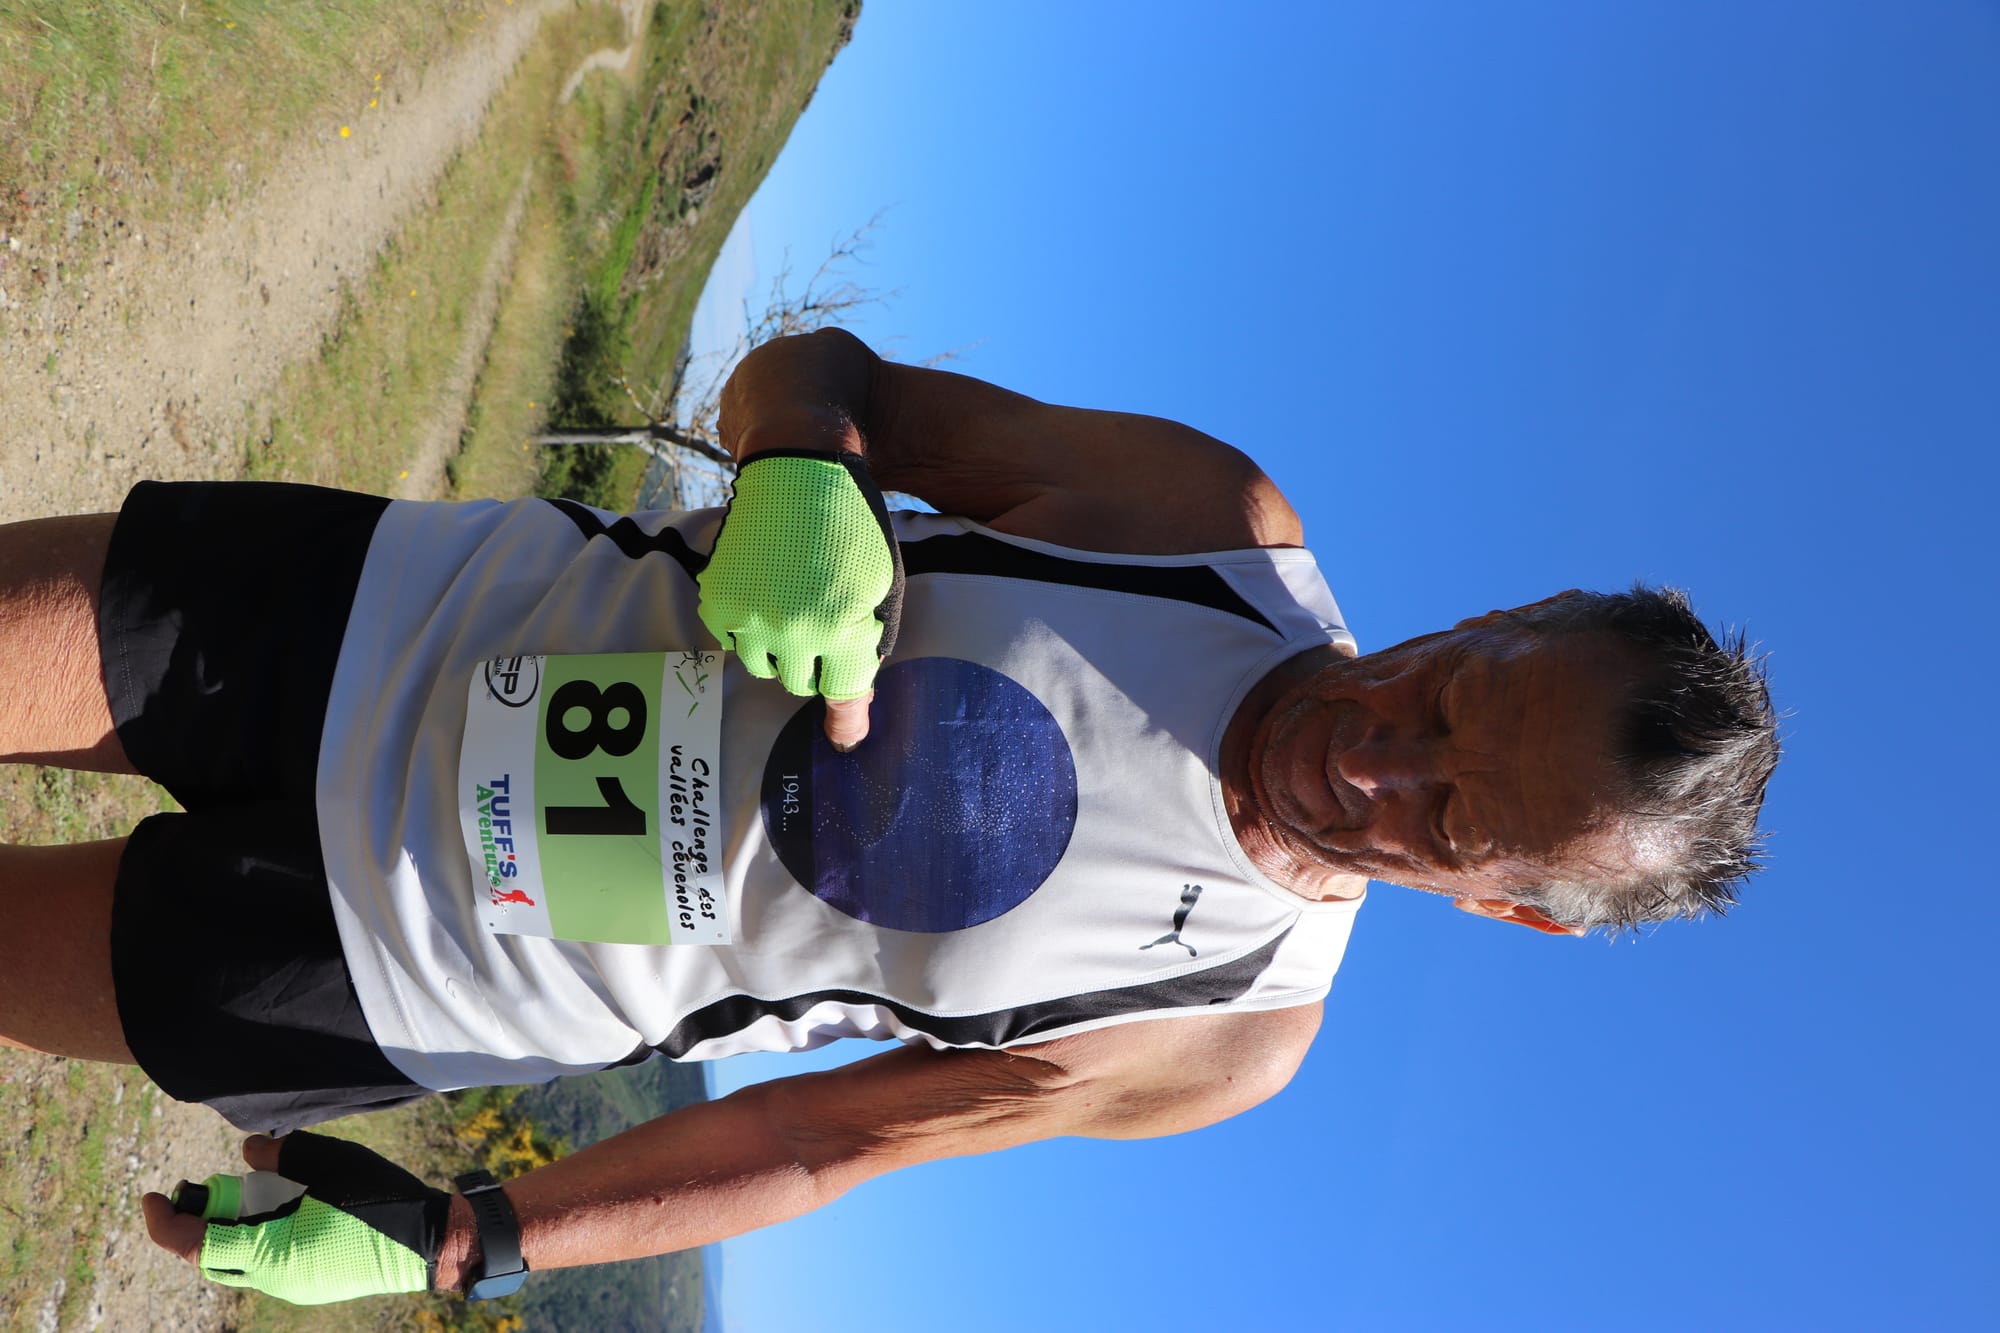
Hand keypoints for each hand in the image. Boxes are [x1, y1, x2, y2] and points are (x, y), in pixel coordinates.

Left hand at [142, 1132, 450, 1305]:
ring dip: (228, 1231)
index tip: (152, 1196)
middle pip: (210, 1259)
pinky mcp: (311, 1284)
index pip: (195, 1243)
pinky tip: (277, 1211)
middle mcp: (273, 1278)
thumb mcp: (328, 1164)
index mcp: (269, 1253)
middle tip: (201, 1190)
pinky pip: (264, 1265)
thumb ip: (280, 1157)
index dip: (165, 1222)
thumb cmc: (378, 1198)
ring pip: (237, 1264)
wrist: (430, 1242)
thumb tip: (247, 1154)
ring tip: (246, 1194)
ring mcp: (293, 1286)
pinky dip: (255, 1239)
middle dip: (195, 1225)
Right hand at [696, 449, 903, 748]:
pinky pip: (731, 639)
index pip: (844, 695)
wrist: (800, 466)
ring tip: (796, 611)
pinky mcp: (719, 596)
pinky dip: (749, 627)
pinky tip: (767, 597)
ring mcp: (749, 615)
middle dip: (817, 663)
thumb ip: (871, 647)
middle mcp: (791, 630)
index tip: (845, 741)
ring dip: (782, 650)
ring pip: (763, 667)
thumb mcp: (883, 585)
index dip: (847, 721)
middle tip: (826, 627)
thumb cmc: (855, 527)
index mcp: (840, 628)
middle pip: (802, 684)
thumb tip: (854, 716)